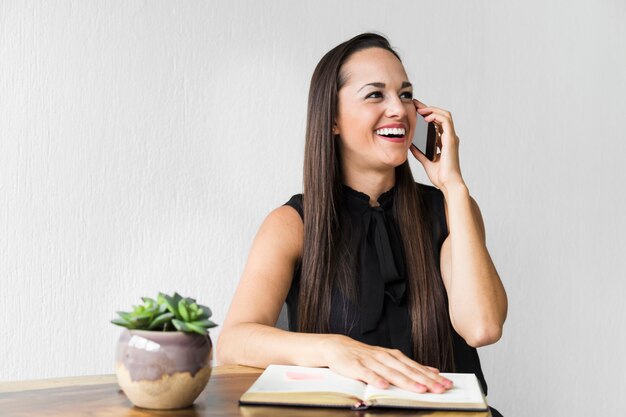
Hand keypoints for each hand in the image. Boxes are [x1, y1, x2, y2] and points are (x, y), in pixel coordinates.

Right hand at [322, 335, 452, 393]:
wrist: (338, 347)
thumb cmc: (365, 356)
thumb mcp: (389, 358)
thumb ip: (409, 365)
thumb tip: (433, 370)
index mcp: (394, 356)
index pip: (416, 368)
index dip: (432, 377)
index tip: (446, 384)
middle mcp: (385, 357)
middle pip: (408, 371)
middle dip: (425, 381)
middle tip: (440, 389)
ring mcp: (371, 361)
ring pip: (391, 372)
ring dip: (406, 381)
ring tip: (420, 389)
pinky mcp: (356, 366)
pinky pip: (367, 374)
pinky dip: (375, 379)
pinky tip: (383, 386)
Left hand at [410, 99, 464, 191]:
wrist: (448, 184)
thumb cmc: (440, 176)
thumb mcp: (425, 160)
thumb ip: (419, 151)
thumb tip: (409, 144)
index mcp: (444, 142)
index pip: (437, 123)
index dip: (427, 114)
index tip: (415, 110)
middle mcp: (449, 138)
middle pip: (441, 116)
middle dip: (428, 108)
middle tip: (415, 105)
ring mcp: (451, 138)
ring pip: (445, 115)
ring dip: (432, 109)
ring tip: (420, 109)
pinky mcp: (451, 139)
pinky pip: (446, 121)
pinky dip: (436, 116)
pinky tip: (426, 117)